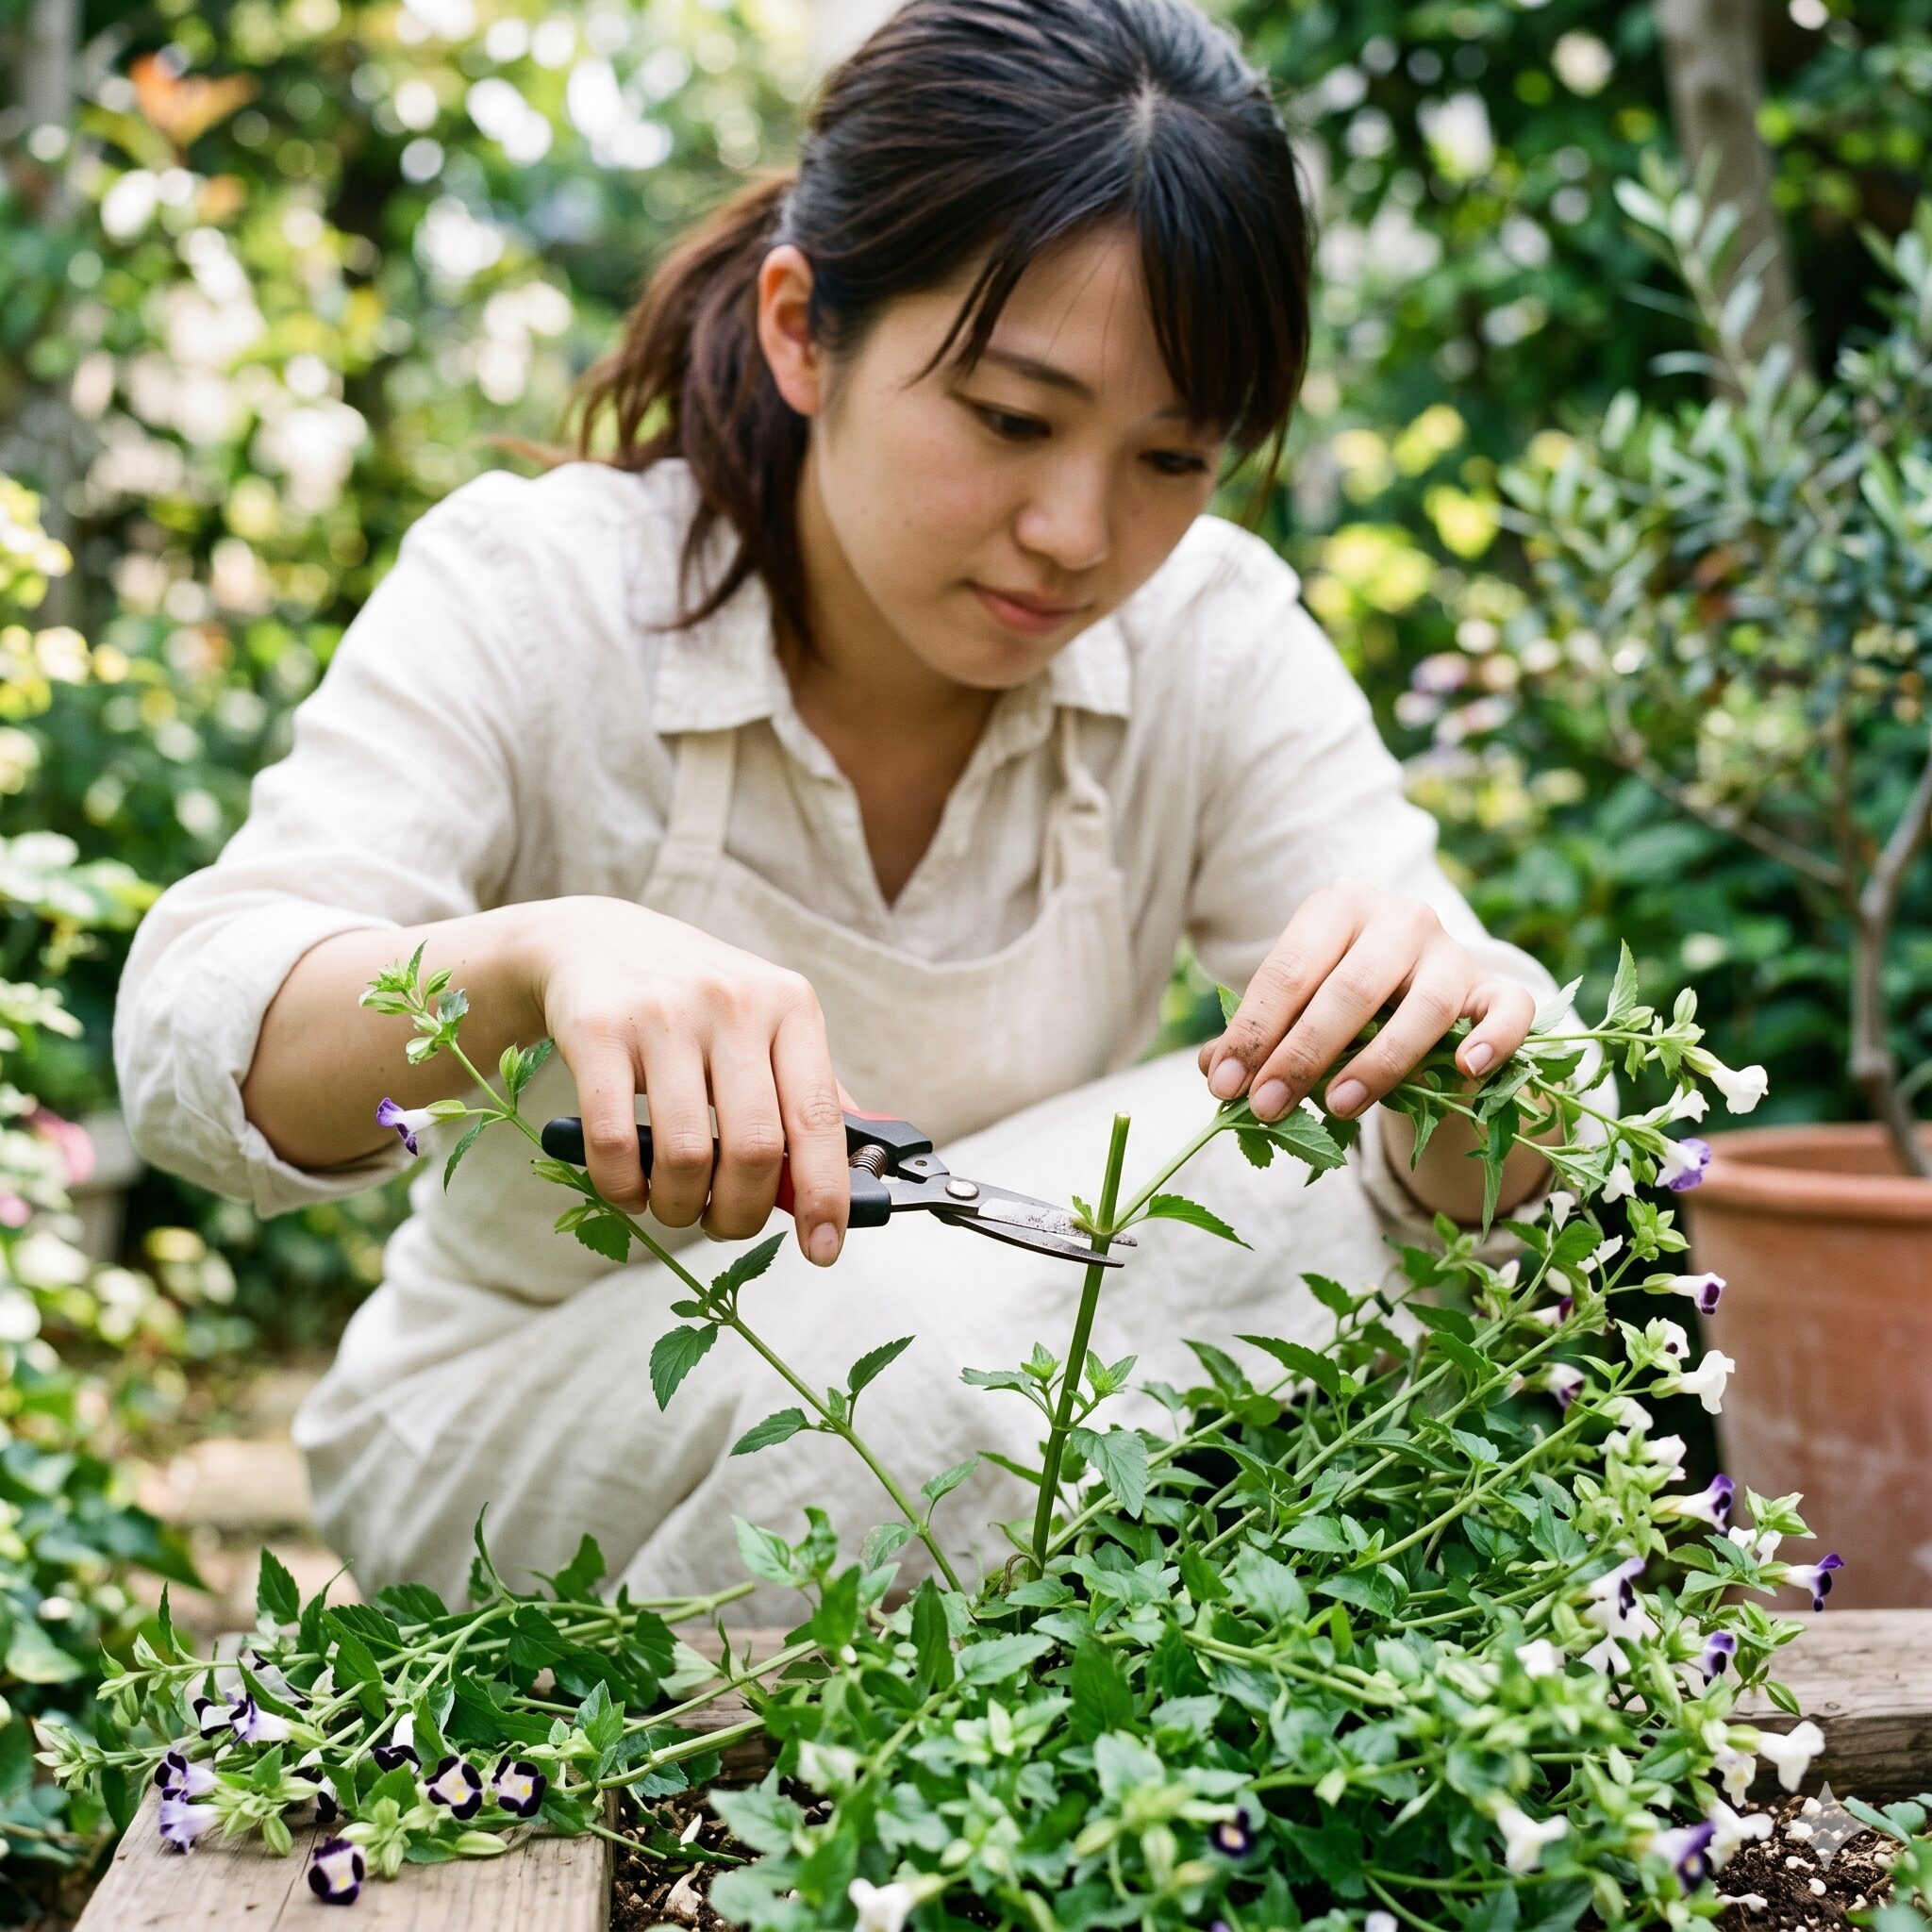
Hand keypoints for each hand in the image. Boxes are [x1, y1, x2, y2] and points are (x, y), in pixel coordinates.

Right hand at [525, 898, 850, 1264]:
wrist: (593, 940)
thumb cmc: (693, 998)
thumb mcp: (765, 1021)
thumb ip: (808, 1091)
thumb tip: (859, 1171)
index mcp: (790, 1006)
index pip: (821, 1119)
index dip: (825, 1195)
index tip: (824, 1248)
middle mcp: (735, 1004)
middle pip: (754, 1149)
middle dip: (741, 1213)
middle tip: (724, 1224)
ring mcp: (664, 1015)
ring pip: (687, 1155)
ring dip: (680, 1207)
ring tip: (674, 1205)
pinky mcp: (599, 1031)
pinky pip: (614, 1141)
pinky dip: (623, 1187)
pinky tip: (629, 1188)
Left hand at [1200, 879, 1536, 1124]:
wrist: (1423, 995)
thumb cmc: (1342, 1001)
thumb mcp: (1297, 1007)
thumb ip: (1257, 1033)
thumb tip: (1213, 1070)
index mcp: (1337, 907)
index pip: (1288, 970)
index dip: (1253, 1031)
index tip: (1224, 1085)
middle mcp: (1399, 917)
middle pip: (1350, 989)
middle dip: (1302, 1053)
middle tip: (1267, 1106)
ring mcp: (1453, 951)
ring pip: (1424, 1006)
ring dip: (1378, 1061)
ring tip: (1338, 1106)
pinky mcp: (1497, 987)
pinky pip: (1507, 1010)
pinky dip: (1493, 1039)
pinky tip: (1468, 1069)